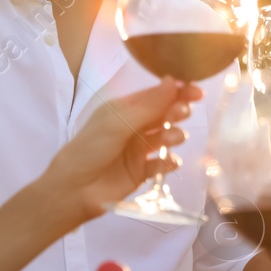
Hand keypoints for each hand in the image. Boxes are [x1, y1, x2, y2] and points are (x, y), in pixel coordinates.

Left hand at [38, 79, 203, 226]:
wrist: (73, 190)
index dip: (177, 92)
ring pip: (166, 138)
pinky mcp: (142, 172)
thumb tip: (172, 81)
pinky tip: (169, 162)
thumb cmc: (90, 149)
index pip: (156, 95)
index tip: (197, 92)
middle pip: (165, 115)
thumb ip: (148, 105)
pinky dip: (169, 162)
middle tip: (183, 113)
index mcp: (125, 109)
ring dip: (174, 135)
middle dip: (177, 112)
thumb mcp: (118, 123)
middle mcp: (134, 127)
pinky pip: (163, 164)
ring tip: (170, 139)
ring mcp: (139, 150)